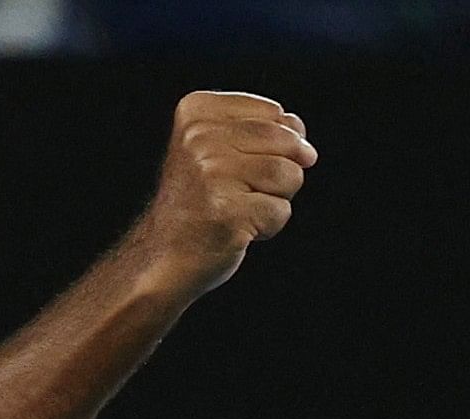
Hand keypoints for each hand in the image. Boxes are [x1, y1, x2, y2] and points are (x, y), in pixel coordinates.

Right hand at [135, 91, 317, 298]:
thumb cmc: (197, 203)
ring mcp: (211, 174)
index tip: (238, 165)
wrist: (162, 256)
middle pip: (288, 142)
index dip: (273, 144)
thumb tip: (307, 149)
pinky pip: (280, 211)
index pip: (275, 113)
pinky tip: (237, 229)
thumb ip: (263, 130)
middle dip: (280, 172)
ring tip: (239, 209)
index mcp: (196, 112)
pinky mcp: (226, 211)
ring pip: (290, 175)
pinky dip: (268, 227)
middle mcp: (199, 138)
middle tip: (240, 192)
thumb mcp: (217, 148)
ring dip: (275, 200)